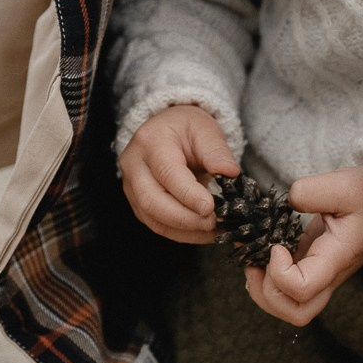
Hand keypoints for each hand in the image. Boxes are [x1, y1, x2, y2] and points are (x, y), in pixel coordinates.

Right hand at [118, 104, 237, 242]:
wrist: (166, 129)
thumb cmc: (186, 128)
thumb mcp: (205, 129)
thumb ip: (217, 151)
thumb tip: (230, 173)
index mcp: (151, 142)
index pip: (167, 173)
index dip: (188, 194)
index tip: (210, 208)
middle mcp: (135, 166)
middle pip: (152, 201)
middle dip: (185, 219)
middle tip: (213, 222)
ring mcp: (132, 187)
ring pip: (153, 219)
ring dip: (185, 231)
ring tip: (213, 231)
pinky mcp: (138, 204)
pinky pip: (157, 225)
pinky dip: (182, 233)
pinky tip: (203, 233)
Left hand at [245, 165, 362, 325]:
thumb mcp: (345, 185)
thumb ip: (310, 191)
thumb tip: (287, 204)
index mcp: (336, 259)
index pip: (302, 289)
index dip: (280, 273)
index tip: (277, 246)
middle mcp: (328, 276)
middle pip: (296, 313)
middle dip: (267, 294)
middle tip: (258, 263)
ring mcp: (320, 276)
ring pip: (290, 309)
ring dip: (265, 292)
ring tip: (256, 262)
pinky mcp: (312, 269)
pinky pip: (288, 291)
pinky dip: (268, 281)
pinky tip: (263, 256)